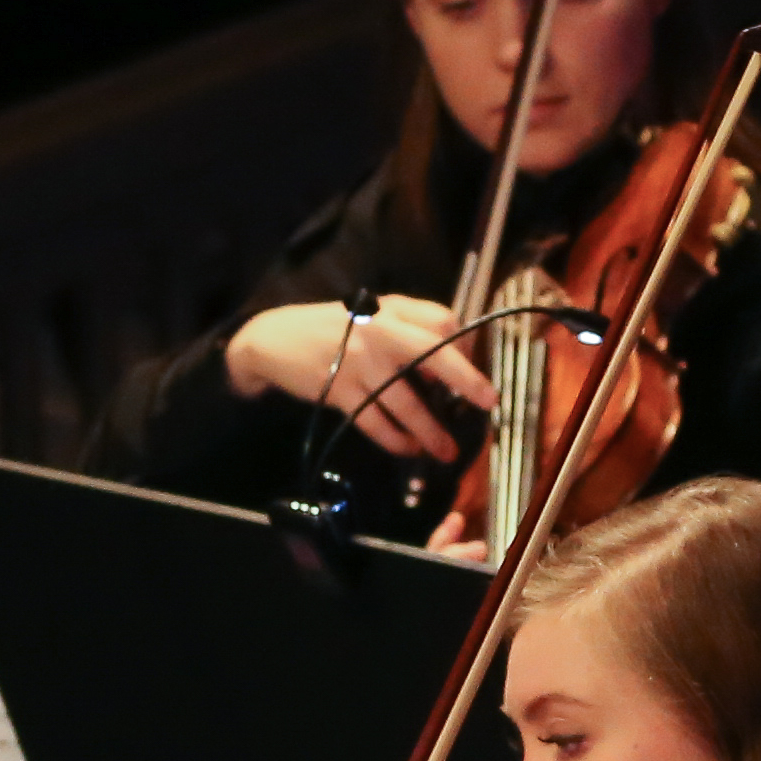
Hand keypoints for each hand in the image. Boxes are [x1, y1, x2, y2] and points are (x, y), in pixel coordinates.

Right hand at [227, 294, 483, 470]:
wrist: (273, 339)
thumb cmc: (331, 327)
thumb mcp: (370, 311)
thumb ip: (406, 325)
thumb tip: (448, 359)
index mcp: (390, 308)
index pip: (441, 320)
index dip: (462, 345)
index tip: (468, 365)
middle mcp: (378, 332)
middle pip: (432, 353)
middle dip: (464, 378)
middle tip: (487, 401)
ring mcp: (359, 363)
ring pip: (405, 402)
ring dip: (429, 431)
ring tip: (446, 451)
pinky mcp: (339, 391)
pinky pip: (375, 422)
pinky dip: (395, 440)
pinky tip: (409, 450)